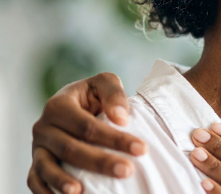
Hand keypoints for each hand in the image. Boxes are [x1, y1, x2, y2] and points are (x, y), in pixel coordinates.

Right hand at [28, 73, 146, 193]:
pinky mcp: (36, 163)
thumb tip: (121, 119)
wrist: (75, 105)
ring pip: (47, 167)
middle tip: (127, 171)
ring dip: (63, 182)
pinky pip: (34, 180)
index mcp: (58, 105)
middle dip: (100, 162)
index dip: (114, 138)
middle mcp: (43, 127)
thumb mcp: (104, 83)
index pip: (87, 126)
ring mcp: (37, 147)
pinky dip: (45, 192)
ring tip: (82, 192)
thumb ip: (113, 94)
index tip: (141, 149)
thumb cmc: (94, 95)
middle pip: (70, 149)